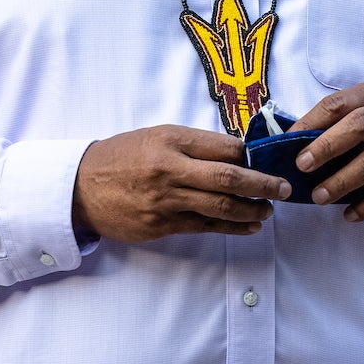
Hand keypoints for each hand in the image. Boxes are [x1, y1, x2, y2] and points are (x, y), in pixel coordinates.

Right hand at [71, 124, 291, 242]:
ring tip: (269, 210)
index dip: (253, 155)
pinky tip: (249, 226)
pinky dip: (232, 227)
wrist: (79, 187)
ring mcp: (166, 200)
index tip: (270, 161)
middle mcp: (170, 169)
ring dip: (252, 209)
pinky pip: (204, 226)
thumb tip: (237, 152)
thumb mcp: (155, 136)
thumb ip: (194, 144)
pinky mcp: (162, 225)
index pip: (224, 147)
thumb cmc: (121, 157)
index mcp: (171, 140)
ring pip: (221, 206)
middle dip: (264, 184)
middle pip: (230, 178)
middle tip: (284, 188)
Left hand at [288, 82, 363, 218]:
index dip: (310, 122)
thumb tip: (286, 144)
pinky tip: (349, 214)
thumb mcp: (362, 121)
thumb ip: (332, 127)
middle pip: (360, 125)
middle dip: (327, 147)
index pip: (338, 103)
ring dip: (343, 180)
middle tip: (302, 167)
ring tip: (319, 197)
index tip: (287, 142)